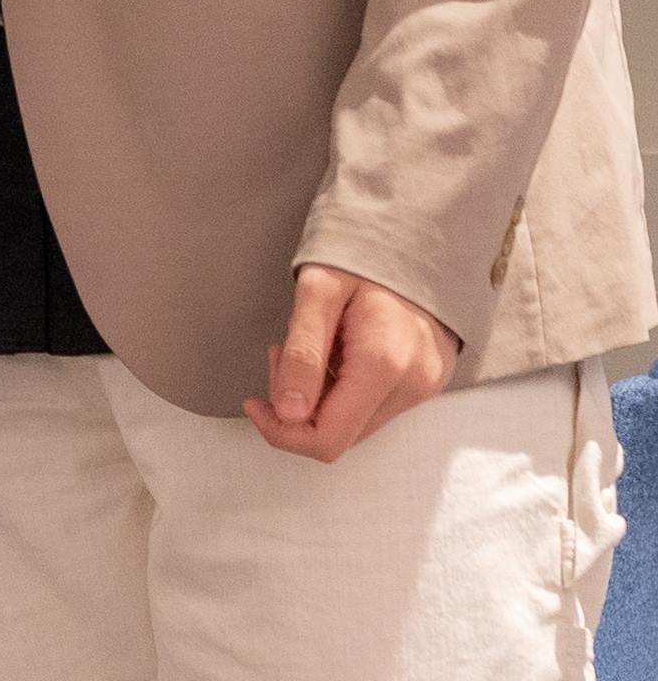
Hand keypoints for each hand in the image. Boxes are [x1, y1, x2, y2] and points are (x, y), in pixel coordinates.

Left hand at [249, 264, 456, 460]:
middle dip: (296, 407)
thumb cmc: (365, 258)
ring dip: (317, 398)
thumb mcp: (318, 291)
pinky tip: (334, 354)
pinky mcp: (424, 385)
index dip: (281, 431)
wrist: (417, 243)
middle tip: (281, 355)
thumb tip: (287, 413)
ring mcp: (423, 388)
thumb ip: (302, 353)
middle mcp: (412, 386)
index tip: (256, 402)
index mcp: (384, 364)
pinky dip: (341, 391)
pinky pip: (372, 408)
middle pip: (338, 435)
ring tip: (311, 347)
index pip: (328, 438)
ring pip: (354, 425)